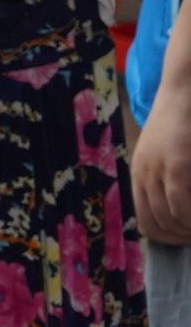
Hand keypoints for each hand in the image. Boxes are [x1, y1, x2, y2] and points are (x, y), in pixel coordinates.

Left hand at [137, 97, 190, 245]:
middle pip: (157, 226)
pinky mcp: (177, 165)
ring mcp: (158, 171)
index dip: (168, 238)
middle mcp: (143, 175)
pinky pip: (181, 205)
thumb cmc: (184, 119)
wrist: (185, 88)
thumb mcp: (167, 151)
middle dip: (182, 238)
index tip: (188, 238)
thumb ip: (167, 177)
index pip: (146, 223)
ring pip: (171, 219)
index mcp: (139, 174)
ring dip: (190, 230)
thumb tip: (178, 209)